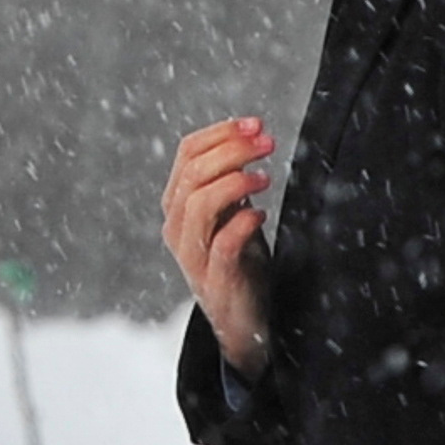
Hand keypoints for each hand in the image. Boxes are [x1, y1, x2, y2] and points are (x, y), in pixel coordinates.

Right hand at [163, 116, 274, 371]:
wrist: (243, 321)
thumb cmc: (240, 262)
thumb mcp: (231, 213)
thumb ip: (229, 181)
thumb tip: (249, 135)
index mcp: (178, 205)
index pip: (186, 153)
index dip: (221, 133)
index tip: (256, 124)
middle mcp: (177, 227)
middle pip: (192, 172)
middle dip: (233, 150)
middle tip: (268, 144)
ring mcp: (192, 256)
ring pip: (198, 203)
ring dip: (235, 181)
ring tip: (265, 177)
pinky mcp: (215, 280)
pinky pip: (221, 243)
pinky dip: (242, 223)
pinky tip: (261, 214)